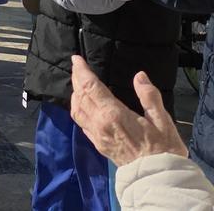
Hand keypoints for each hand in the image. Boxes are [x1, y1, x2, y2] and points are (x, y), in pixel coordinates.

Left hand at [70, 55, 187, 166]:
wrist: (157, 177)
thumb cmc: (163, 148)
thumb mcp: (162, 120)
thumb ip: (149, 96)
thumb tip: (139, 76)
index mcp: (113, 114)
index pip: (90, 87)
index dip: (81, 71)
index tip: (76, 59)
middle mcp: (99, 123)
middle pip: (80, 96)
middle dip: (76, 79)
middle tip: (76, 67)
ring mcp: (96, 135)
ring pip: (76, 110)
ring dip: (74, 94)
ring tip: (77, 84)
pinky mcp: (98, 144)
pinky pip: (80, 123)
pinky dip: (77, 110)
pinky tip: (81, 107)